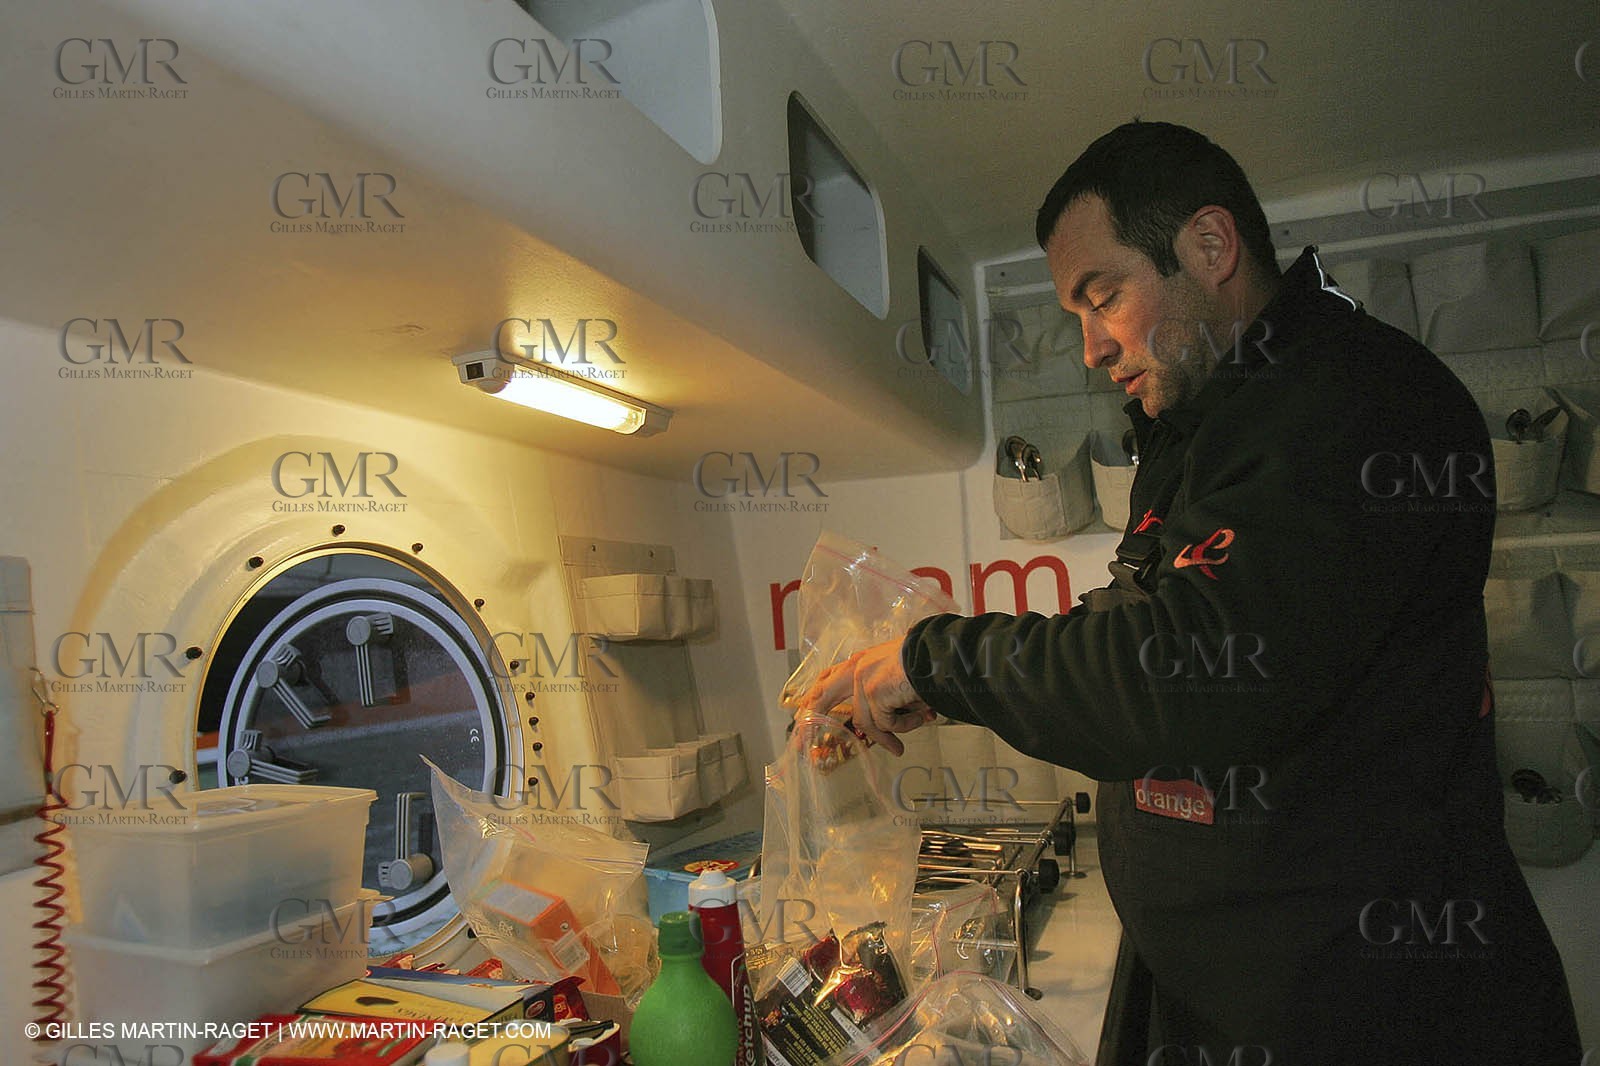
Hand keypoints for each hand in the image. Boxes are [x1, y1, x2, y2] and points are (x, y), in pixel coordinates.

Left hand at [795, 637, 934, 755]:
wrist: (939, 653)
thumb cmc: (927, 662)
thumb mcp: (899, 677)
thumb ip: (887, 696)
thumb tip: (891, 725)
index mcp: (863, 660)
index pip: (831, 677)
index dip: (817, 694)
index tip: (804, 710)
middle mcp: (858, 667)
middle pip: (824, 693)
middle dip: (810, 719)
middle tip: (798, 745)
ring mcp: (863, 680)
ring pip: (866, 721)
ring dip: (889, 734)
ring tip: (901, 747)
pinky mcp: (873, 693)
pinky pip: (885, 723)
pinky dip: (906, 725)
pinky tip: (923, 715)